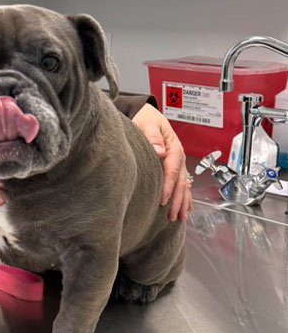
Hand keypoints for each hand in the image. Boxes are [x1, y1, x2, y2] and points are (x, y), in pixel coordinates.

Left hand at [132, 104, 192, 220]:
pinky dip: (185, 197)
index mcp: (173, 147)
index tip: (162, 200)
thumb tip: (159, 150)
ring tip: (179, 218)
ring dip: (182, 202)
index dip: (168, 186)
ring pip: (183, 185)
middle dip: (177, 200)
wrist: (147, 114)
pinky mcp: (175, 166)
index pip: (171, 171)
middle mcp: (178, 156)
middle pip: (180, 182)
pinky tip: (186, 208)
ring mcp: (178, 162)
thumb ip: (152, 135)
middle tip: (171, 216)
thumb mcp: (147, 123)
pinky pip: (183, 183)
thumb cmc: (146, 118)